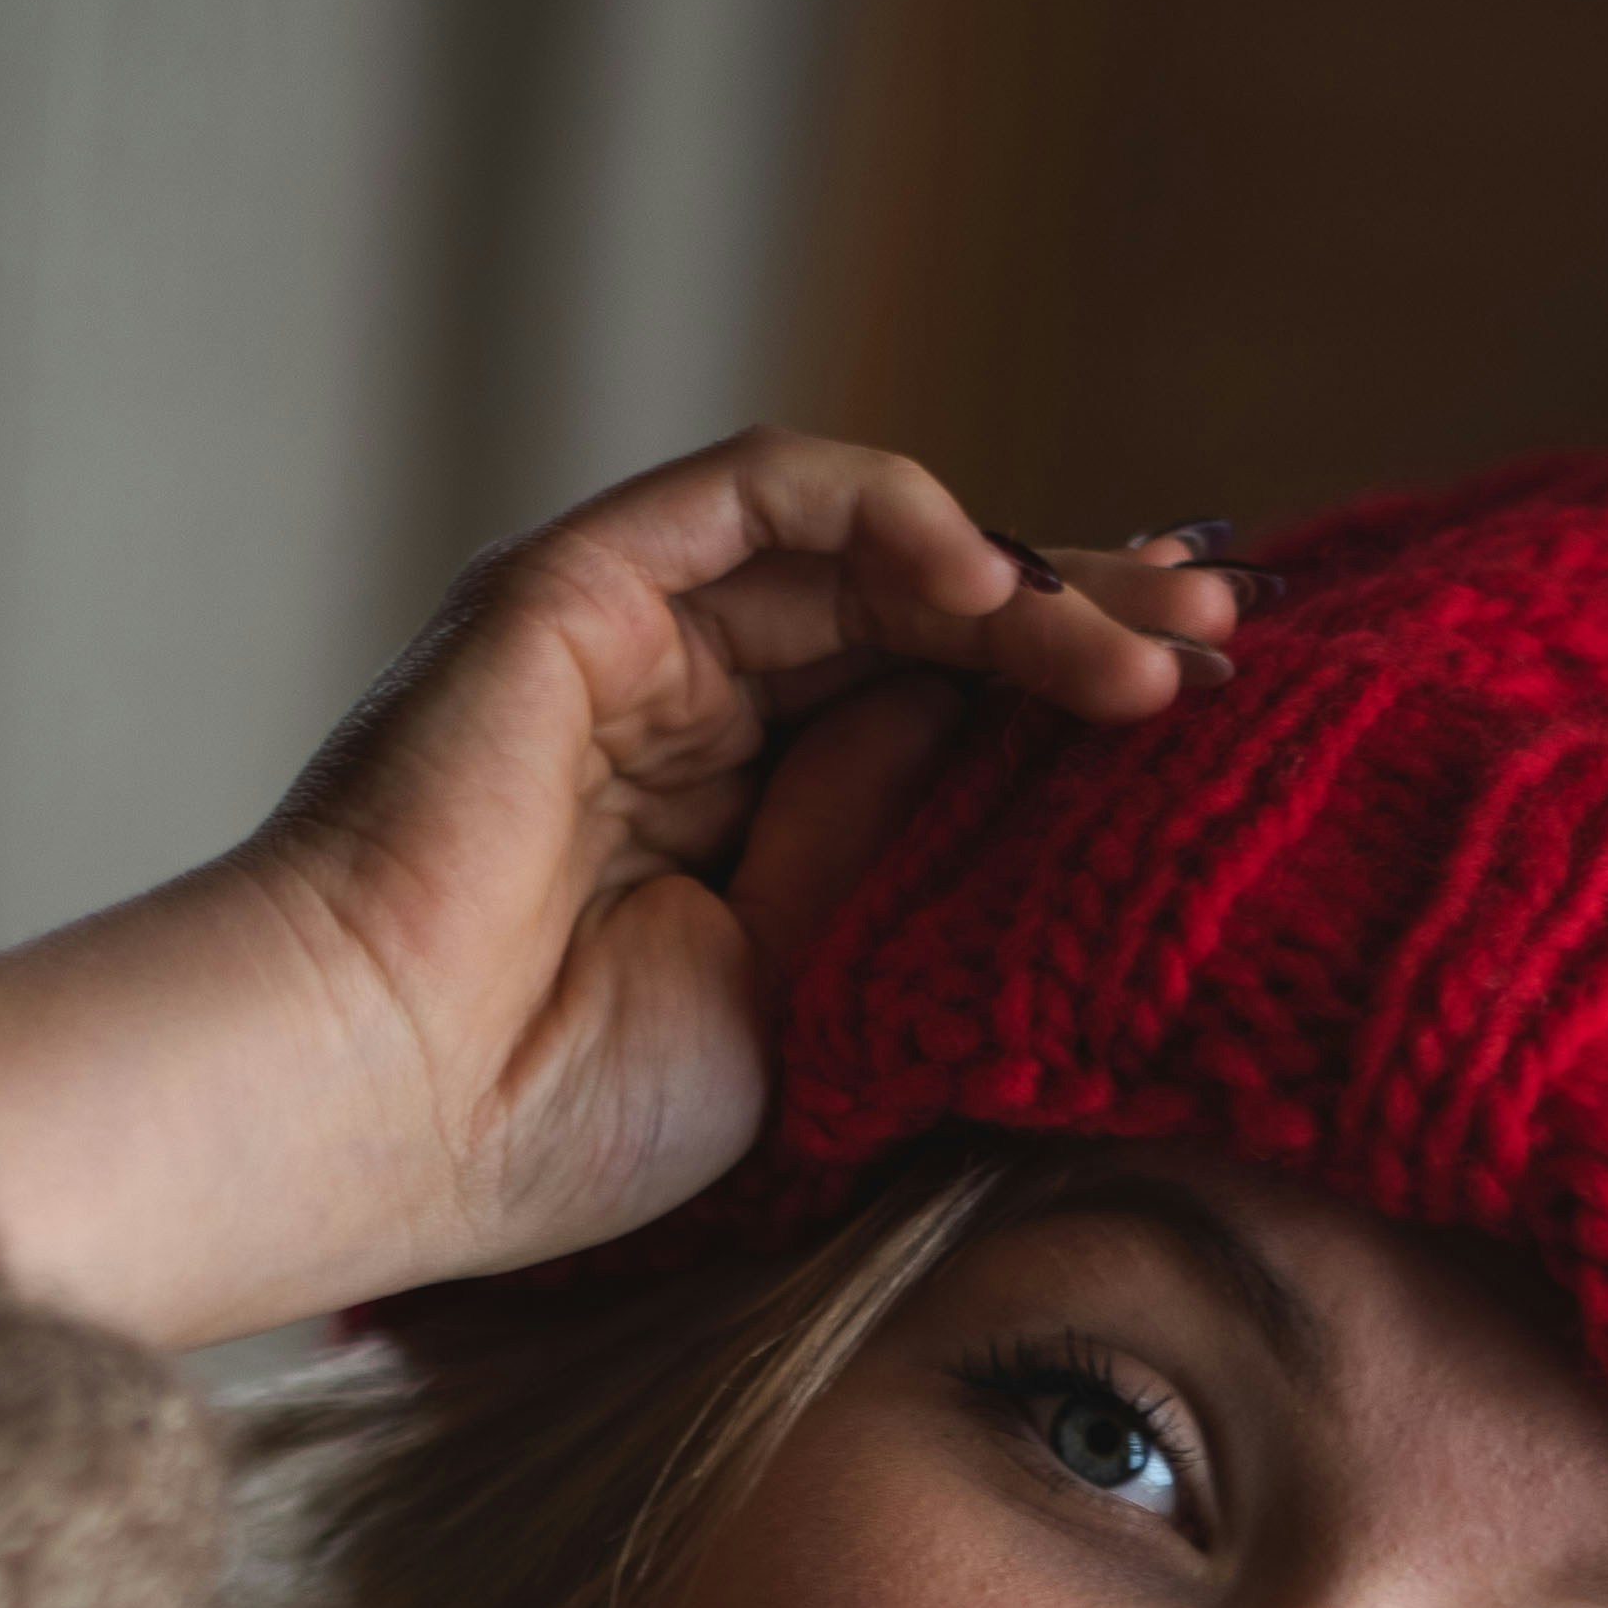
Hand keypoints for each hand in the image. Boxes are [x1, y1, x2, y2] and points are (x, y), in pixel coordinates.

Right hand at [0, 447, 1241, 1345]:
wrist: (382, 1107)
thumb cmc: (553, 1118)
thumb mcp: (797, 998)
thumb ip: (884, 859)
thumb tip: (991, 723)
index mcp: (723, 828)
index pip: (926, 723)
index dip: (1061, 707)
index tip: (1199, 723)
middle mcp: (679, 715)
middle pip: (921, 623)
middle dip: (1083, 622)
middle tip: (1225, 642)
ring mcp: (630, 643)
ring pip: (871, 553)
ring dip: (1029, 581)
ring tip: (1157, 640)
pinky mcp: (583, 586)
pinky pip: (769, 490)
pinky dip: (896, 512)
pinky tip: (995, 584)